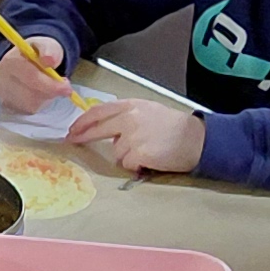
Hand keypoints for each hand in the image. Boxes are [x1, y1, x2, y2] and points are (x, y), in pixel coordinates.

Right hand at [0, 33, 70, 112]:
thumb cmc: (35, 54)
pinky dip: (40, 103)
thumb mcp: (44, 45)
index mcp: (10, 61)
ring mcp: (3, 94)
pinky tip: (41, 93)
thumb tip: (50, 60)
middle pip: (31, 94)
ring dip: (46, 98)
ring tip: (49, 86)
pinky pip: (29, 110)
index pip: (31, 77)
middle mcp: (2, 79)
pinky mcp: (7, 106)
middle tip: (65, 88)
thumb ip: (49, 50)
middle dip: (51, 92)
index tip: (67, 87)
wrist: (20, 62)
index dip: (51, 85)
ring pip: (31, 104)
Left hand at [71, 95, 204, 175]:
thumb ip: (126, 116)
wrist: (196, 139)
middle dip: (83, 136)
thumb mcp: (149, 111)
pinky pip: (128, 164)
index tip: (73, 129)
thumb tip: (106, 129)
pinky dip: (137, 165)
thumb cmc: (174, 126)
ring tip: (146, 151)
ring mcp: (133, 137)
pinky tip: (151, 159)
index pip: (99, 111)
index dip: (82, 121)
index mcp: (132, 106)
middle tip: (73, 141)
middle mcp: (130, 119)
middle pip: (98, 130)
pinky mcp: (139, 154)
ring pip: (116, 152)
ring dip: (126, 155)